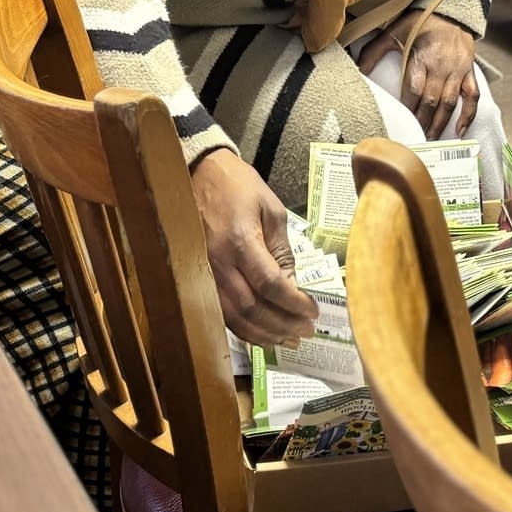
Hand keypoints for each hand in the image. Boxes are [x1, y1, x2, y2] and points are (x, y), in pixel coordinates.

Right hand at [190, 148, 318, 346]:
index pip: (271, 284)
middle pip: (252, 308)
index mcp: (241, 240)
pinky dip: (243, 328)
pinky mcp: (198, 277)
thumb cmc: (238, 186)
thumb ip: (282, 250)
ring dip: (264, 334)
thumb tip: (291, 285)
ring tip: (288, 338)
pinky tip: (262, 333)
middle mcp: (219, 262)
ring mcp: (205, 273)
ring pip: (234, 318)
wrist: (198, 173)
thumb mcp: (271, 209)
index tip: (313, 310)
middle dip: (283, 324)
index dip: (294, 303)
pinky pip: (221, 312)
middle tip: (307, 331)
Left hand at [356, 11, 479, 136]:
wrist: (449, 10)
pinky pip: (472, 96)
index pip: (414, 89)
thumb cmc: (419, 22)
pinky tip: (460, 131)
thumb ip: (374, 52)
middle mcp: (441, 66)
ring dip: (440, 124)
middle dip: (422, 122)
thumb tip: (357, 71)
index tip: (400, 123)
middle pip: (431, 101)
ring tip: (430, 139)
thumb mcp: (393, 33)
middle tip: (414, 139)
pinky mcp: (470, 71)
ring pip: (450, 103)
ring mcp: (457, 70)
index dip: (407, 108)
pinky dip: (468, 115)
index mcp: (422, 57)